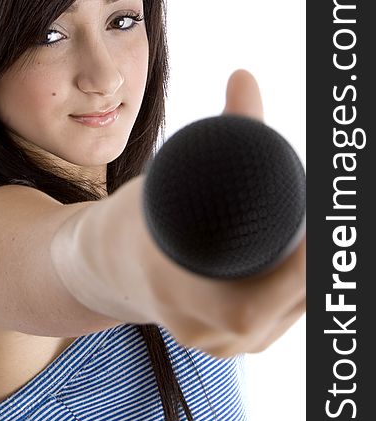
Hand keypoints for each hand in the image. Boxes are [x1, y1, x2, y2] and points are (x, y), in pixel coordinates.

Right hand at [148, 69, 305, 357]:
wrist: (103, 266)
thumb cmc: (134, 220)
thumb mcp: (169, 176)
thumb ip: (222, 128)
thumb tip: (245, 76)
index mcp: (190, 296)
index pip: (276, 288)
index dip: (306, 257)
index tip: (316, 217)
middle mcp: (214, 332)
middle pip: (295, 299)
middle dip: (313, 255)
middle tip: (317, 211)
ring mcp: (224, 344)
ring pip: (293, 311)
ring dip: (310, 272)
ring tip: (310, 227)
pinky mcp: (232, 343)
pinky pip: (281, 318)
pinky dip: (297, 287)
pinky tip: (300, 259)